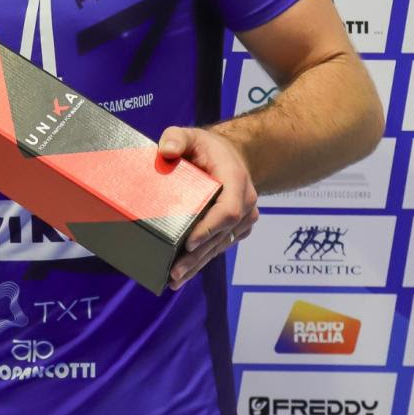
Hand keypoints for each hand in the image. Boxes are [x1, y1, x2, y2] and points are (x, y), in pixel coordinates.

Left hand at [157, 126, 258, 290]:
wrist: (231, 157)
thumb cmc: (207, 147)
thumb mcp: (190, 135)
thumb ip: (176, 138)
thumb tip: (167, 151)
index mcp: (236, 180)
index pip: (228, 210)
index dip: (210, 228)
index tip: (190, 241)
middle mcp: (246, 202)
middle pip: (222, 235)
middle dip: (198, 255)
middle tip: (175, 271)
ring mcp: (244, 219)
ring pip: (221, 245)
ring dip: (199, 264)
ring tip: (175, 279)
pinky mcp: (236, 229)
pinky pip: (220, 246)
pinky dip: (202, 260)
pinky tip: (184, 275)